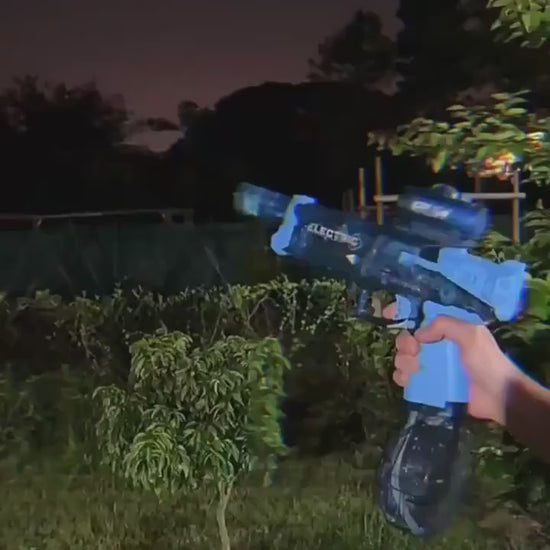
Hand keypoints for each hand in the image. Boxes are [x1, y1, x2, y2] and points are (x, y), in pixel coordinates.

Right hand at [383, 304, 520, 424]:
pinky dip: (402, 378)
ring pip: (403, 359)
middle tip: (414, 352)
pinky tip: (408, 380)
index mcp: (446, 331)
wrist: (498, 396)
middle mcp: (436, 347)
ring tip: (414, 369)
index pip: (419, 317)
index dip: (401, 312)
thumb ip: (445, 325)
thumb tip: (419, 334)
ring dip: (402, 362)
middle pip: (406, 339)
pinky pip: (406, 379)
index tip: (386, 313)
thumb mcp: (471, 334)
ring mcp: (432, 367)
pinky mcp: (429, 386)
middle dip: (404, 344)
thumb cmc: (487, 362)